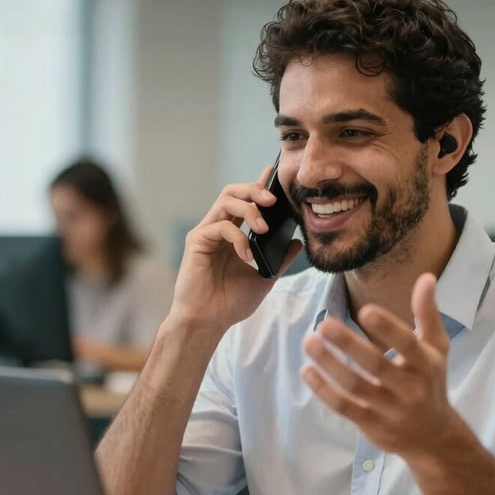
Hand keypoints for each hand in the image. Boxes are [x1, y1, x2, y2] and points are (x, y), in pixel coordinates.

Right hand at [169, 166, 301, 331]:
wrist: (209, 322)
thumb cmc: (230, 303)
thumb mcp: (264, 279)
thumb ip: (280, 261)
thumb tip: (297, 242)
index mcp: (233, 235)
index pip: (246, 202)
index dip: (259, 185)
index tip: (273, 171)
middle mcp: (218, 229)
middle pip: (234, 193)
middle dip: (255, 190)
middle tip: (273, 201)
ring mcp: (206, 233)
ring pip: (226, 202)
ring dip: (249, 209)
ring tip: (264, 227)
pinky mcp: (196, 241)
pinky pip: (220, 227)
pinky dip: (239, 238)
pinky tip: (248, 256)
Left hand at [302, 273, 455, 459]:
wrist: (434, 438)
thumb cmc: (430, 383)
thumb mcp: (436, 349)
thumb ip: (427, 314)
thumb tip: (426, 277)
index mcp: (425, 364)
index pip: (407, 345)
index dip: (387, 329)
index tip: (365, 311)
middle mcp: (409, 388)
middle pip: (376, 365)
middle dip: (348, 344)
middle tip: (324, 324)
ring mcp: (389, 409)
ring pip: (355, 387)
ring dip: (329, 365)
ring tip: (309, 342)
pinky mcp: (371, 425)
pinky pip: (344, 407)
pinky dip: (324, 390)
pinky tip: (307, 371)